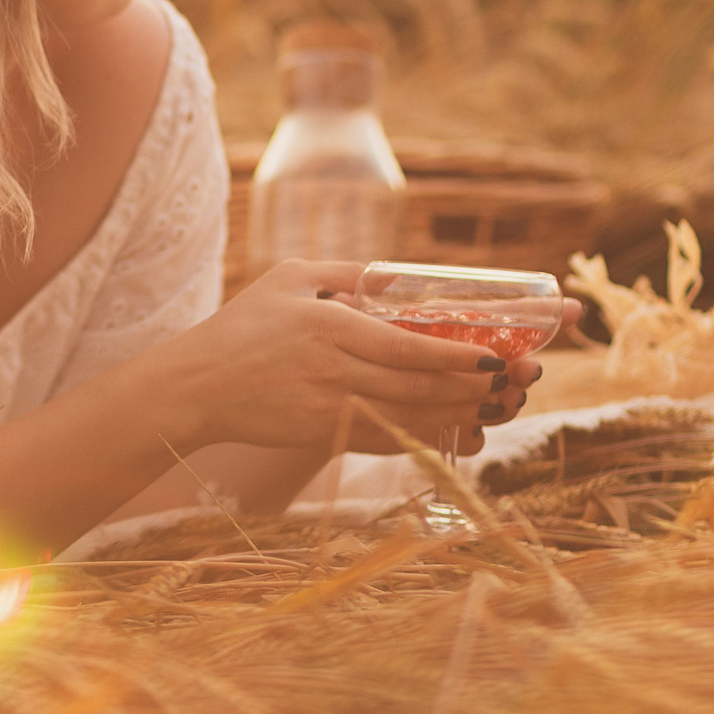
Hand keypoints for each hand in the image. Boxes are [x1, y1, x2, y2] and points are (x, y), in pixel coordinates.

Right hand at [152, 260, 554, 457]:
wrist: (196, 387)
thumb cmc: (241, 326)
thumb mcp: (287, 279)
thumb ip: (345, 273)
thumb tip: (400, 272)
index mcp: (328, 326)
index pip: (407, 347)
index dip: (458, 356)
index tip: (497, 355)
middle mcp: (333, 371)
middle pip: (420, 387)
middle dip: (477, 386)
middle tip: (518, 381)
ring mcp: (329, 410)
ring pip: (412, 418)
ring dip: (462, 415)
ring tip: (499, 405)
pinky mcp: (323, 437)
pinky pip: (387, 441)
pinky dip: (428, 438)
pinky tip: (458, 432)